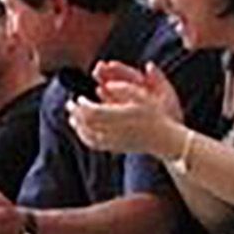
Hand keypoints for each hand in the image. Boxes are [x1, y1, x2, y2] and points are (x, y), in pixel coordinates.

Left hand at [69, 61, 184, 156]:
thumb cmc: (156, 114)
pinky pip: (93, 144)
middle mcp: (115, 131)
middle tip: (69, 104)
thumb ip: (124, 88)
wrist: (164, 140)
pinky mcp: (114, 149)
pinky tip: (81, 131)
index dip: (81, 105)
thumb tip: (104, 85)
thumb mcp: (143, 96)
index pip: (92, 111)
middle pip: (86, 123)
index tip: (78, 97)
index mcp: (121, 116)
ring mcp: (114, 142)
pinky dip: (84, 136)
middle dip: (75, 113)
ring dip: (77, 125)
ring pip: (87, 135)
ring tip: (72, 116)